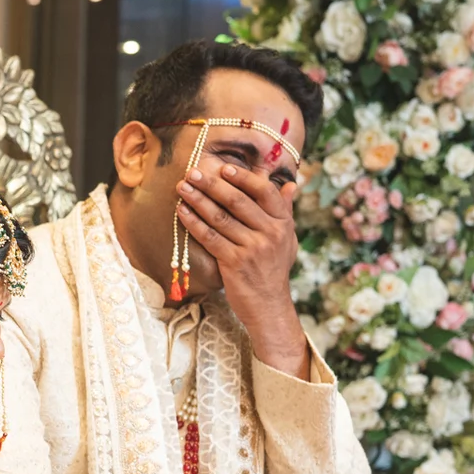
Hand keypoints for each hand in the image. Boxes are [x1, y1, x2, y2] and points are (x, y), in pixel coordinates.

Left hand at [175, 163, 308, 376]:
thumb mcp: (287, 239)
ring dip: (198, 200)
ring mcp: (252, 248)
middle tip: (193, 172)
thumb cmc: (274, 269)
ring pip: (220, 218)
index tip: (224, 168)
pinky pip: (210, 237)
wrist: (269, 305)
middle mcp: (270, 233)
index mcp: (283, 223)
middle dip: (212, 185)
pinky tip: (182, 212)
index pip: (264, 192)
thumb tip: (291, 184)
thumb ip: (286, 211)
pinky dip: (194, 223)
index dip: (243, 178)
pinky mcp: (234, 263)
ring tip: (182, 187)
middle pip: (237, 201)